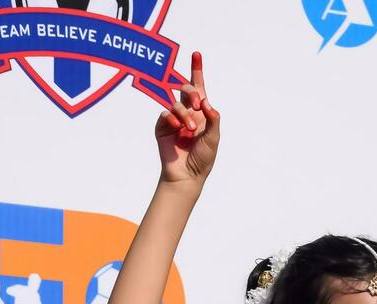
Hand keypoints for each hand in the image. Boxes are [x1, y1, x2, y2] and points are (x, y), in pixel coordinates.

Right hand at [156, 52, 219, 185]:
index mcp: (201, 113)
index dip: (197, 70)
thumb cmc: (203, 158)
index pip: (199, 87)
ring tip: (190, 129)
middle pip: (185, 90)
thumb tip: (205, 101)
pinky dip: (171, 118)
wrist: (187, 175)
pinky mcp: (162, 127)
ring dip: (184, 114)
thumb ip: (212, 118)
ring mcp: (173, 120)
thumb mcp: (214, 137)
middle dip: (191, 92)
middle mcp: (187, 113)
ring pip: (175, 103)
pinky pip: (164, 114)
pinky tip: (177, 128)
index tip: (196, 54)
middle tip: (197, 104)